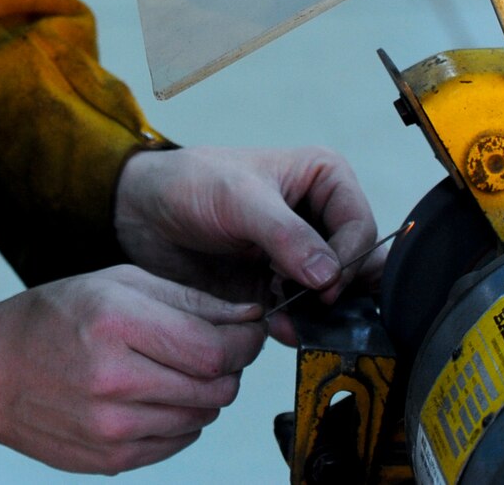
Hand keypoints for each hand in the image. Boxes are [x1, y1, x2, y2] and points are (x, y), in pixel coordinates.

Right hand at [0, 265, 266, 473]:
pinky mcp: (111, 459)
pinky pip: (178, 442)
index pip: (214, 349)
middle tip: (211, 349)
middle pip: (216, 388)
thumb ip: (187, 300)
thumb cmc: (53, 318)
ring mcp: (112, 427)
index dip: (244, 342)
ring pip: (202, 416)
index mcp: (115, 322)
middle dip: (228, 367)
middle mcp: (114, 379)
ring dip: (203, 393)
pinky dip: (179, 418)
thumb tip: (248, 320)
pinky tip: (151, 396)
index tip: (247, 331)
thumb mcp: (116, 282)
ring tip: (172, 370)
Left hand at [112, 146, 379, 332]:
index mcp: (324, 178)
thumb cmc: (189, 183)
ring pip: (334, 293)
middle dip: (338, 291)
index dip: (348, 259)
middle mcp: (320, 216)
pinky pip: (304, 312)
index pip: (360, 227)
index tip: (324, 285)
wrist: (143, 211)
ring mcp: (301, 254)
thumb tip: (328, 274)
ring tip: (289, 320)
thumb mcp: (237, 198)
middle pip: (356, 263)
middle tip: (313, 309)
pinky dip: (297, 323)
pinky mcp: (279, 285)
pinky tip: (276, 325)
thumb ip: (285, 234)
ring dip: (318, 313)